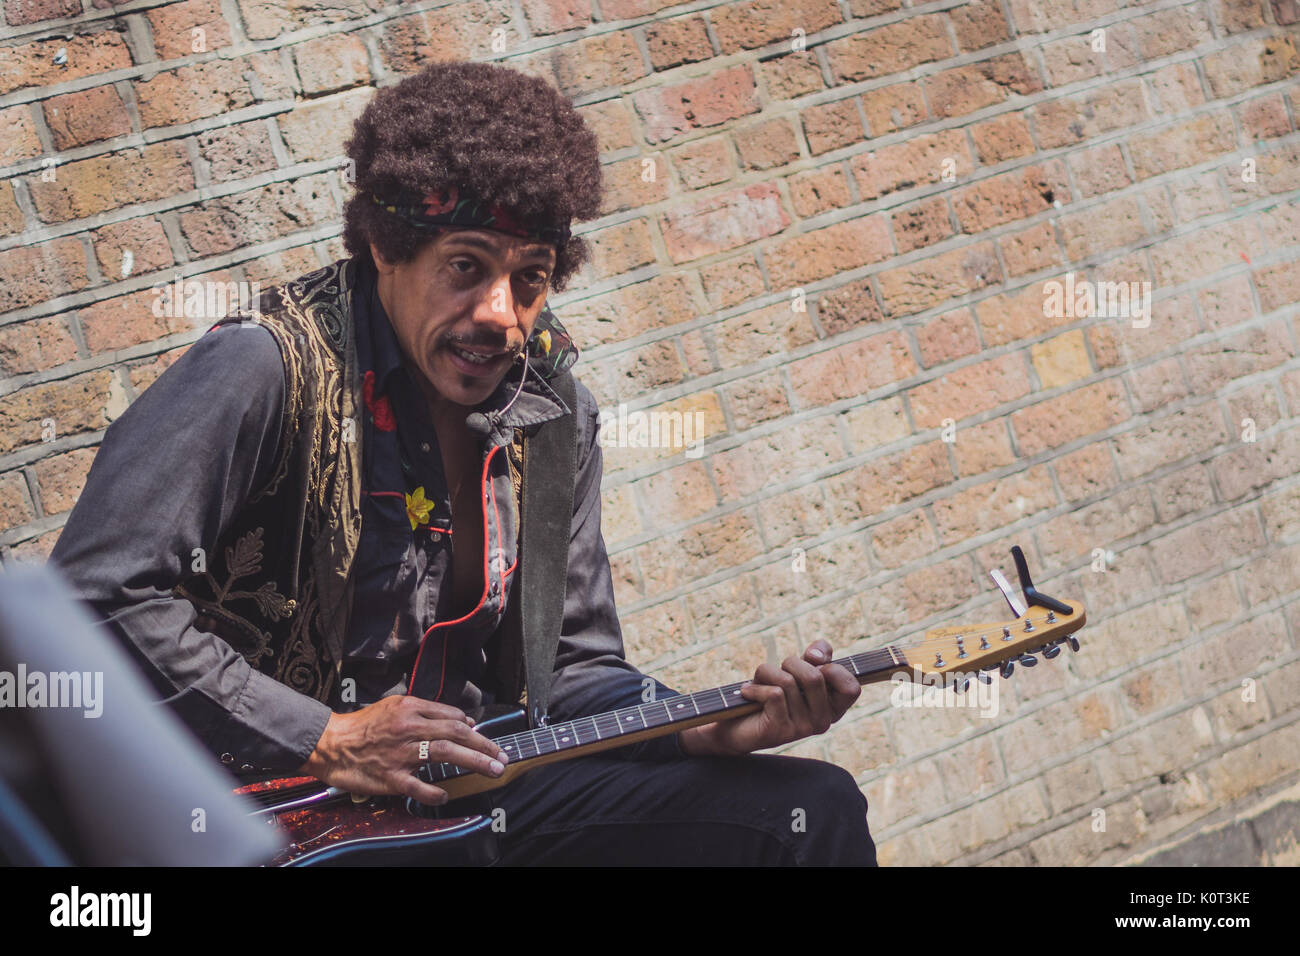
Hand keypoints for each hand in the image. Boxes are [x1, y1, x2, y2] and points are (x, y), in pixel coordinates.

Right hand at [296, 695, 508, 804]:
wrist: (331, 743)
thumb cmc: (364, 725)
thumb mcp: (394, 707)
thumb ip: (426, 711)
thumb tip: (461, 721)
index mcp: (410, 708)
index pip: (451, 716)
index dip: (472, 728)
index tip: (484, 738)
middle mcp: (409, 728)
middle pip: (455, 733)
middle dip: (484, 745)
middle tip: (502, 756)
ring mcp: (400, 753)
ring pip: (445, 753)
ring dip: (474, 761)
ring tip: (493, 769)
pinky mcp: (390, 777)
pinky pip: (418, 786)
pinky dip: (435, 791)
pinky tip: (446, 795)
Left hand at [678, 640, 859, 756]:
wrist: (735, 725)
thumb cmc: (770, 692)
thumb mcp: (797, 670)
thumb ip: (818, 655)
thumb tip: (817, 655)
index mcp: (833, 708)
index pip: (852, 687)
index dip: (834, 669)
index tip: (814, 665)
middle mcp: (823, 722)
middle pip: (814, 676)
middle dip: (790, 662)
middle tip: (777, 672)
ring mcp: (802, 729)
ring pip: (788, 681)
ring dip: (767, 673)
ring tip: (758, 682)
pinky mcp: (780, 731)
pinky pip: (773, 693)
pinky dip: (755, 687)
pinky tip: (748, 693)